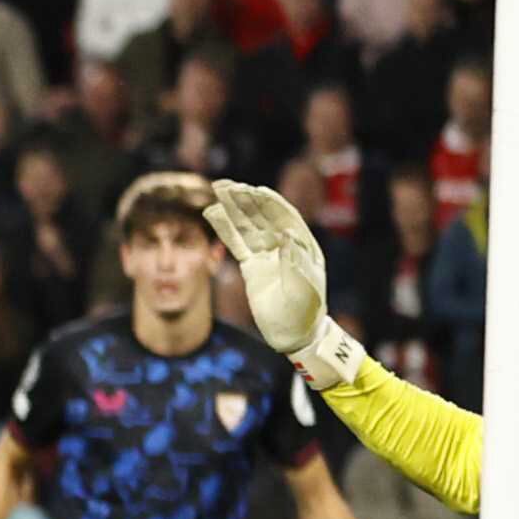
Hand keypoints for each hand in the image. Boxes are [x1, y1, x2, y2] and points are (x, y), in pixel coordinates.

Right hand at [199, 179, 327, 355]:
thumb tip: (286, 234)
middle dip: (246, 199)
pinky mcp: (251, 267)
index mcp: (303, 246)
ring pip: (247, 226)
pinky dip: (224, 229)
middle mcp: (285, 245)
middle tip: (227, 184)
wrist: (294, 334)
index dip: (269, 203)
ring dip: (234, 208)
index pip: (285, 217)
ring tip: (218, 189)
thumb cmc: (305, 312)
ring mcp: (267, 255)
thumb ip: (295, 260)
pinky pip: (236, 244)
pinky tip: (213, 213)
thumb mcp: (304, 288)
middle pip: (263, 217)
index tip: (253, 190)